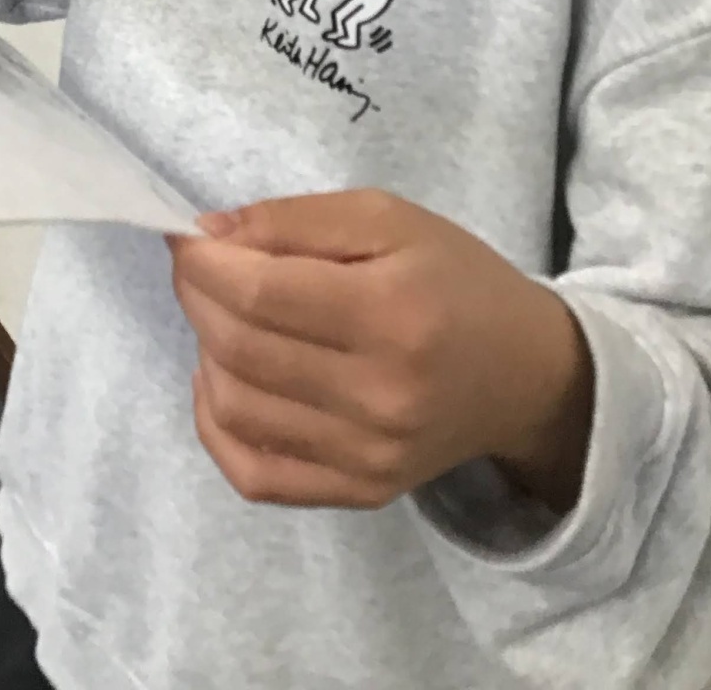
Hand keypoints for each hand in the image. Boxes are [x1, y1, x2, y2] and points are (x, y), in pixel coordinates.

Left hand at [166, 188, 592, 513]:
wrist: (523, 374)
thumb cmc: (452, 279)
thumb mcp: (387, 217)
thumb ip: (293, 219)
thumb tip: (208, 234)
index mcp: (392, 313)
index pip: (257, 293)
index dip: (202, 262)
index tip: (187, 236)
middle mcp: (380, 396)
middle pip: (238, 347)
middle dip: (196, 296)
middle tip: (200, 267)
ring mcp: (368, 456)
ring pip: (235, 406)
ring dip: (205, 350)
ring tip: (224, 316)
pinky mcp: (359, 492)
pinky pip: (251, 473)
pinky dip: (216, 422)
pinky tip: (225, 378)